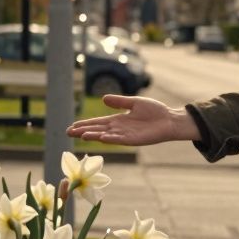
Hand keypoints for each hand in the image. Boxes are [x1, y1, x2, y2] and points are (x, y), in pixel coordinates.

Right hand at [65, 95, 199, 145]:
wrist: (169, 119)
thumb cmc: (154, 111)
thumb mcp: (134, 103)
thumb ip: (119, 102)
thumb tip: (103, 98)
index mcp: (118, 120)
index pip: (98, 123)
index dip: (85, 124)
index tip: (72, 126)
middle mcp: (119, 129)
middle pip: (98, 130)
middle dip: (83, 131)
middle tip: (68, 132)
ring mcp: (126, 135)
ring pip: (106, 135)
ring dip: (94, 135)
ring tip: (81, 135)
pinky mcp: (134, 140)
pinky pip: (120, 139)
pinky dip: (110, 138)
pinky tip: (101, 137)